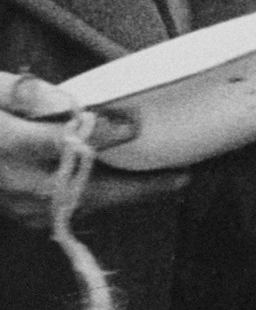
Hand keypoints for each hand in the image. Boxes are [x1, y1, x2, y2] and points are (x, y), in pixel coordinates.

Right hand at [0, 73, 168, 227]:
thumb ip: (25, 94)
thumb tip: (68, 105)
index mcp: (4, 143)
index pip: (65, 142)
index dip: (103, 133)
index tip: (134, 124)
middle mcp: (16, 181)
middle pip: (91, 189)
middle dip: (141, 186)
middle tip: (184, 177)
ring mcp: (20, 205)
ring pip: (88, 205)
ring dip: (128, 196)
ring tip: (168, 183)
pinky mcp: (23, 215)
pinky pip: (75, 209)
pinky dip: (105, 199)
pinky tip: (129, 187)